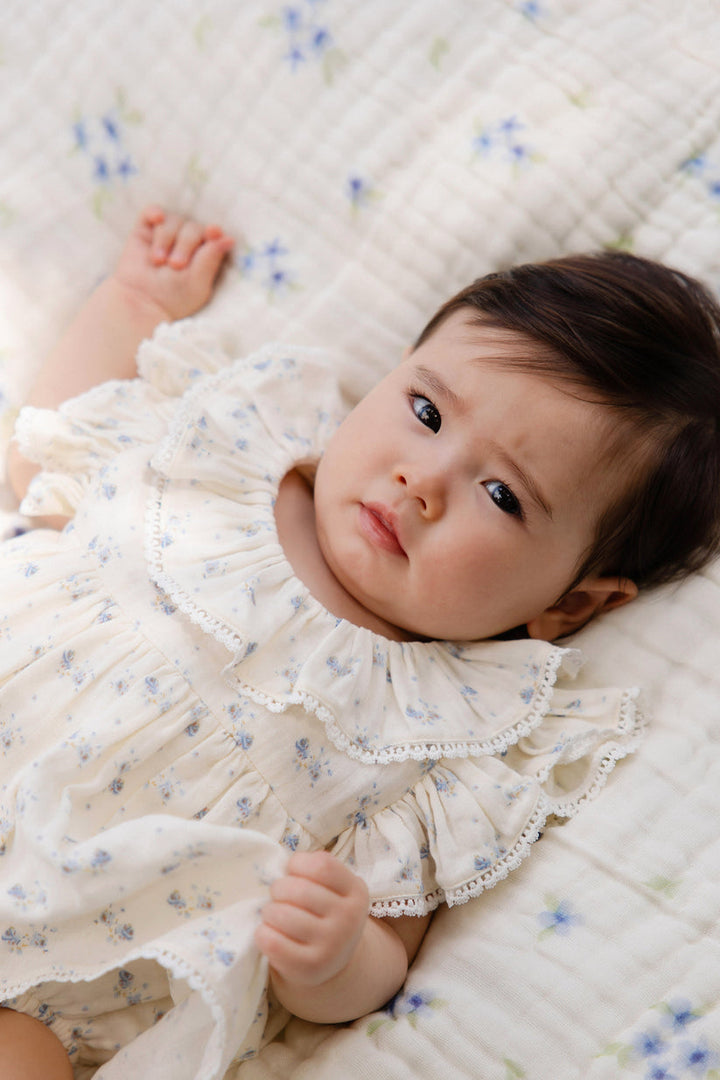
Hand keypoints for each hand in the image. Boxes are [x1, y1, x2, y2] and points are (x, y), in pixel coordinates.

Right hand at [112, 206, 234, 320]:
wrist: (142, 302)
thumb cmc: (174, 298)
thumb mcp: (198, 282)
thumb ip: (211, 259)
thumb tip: (230, 239)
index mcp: (204, 255)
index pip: (213, 236)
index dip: (213, 233)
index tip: (213, 233)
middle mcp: (187, 242)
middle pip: (193, 228)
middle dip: (185, 245)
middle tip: (175, 265)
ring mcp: (166, 236)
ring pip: (173, 221)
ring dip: (166, 240)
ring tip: (158, 261)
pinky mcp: (145, 231)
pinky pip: (151, 212)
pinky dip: (155, 212)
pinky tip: (157, 218)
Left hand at [255, 851, 369, 987]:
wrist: (333, 958)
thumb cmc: (325, 911)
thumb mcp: (334, 888)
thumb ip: (313, 871)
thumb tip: (277, 867)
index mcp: (356, 892)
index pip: (322, 865)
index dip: (298, 863)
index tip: (292, 871)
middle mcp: (349, 919)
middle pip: (300, 890)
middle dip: (279, 888)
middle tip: (278, 894)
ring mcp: (331, 946)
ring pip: (283, 915)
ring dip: (269, 911)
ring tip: (272, 913)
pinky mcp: (309, 967)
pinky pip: (273, 942)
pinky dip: (263, 933)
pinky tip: (268, 932)